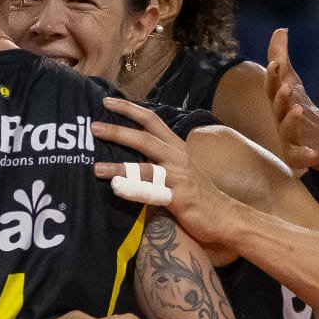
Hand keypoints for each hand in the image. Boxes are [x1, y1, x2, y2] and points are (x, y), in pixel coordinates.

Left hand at [92, 97, 234, 243]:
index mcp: (175, 146)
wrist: (225, 216)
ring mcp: (179, 177)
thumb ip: (156, 156)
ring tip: (96, 168)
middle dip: (117, 131)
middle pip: (145, 138)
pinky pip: (152, 193)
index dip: (129, 109)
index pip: (151, 120)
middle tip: (93, 127)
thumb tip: (127, 147)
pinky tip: (116, 188)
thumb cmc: (197, 192)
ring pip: (146, 167)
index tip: (106, 102)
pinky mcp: (179, 198)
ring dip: (119, 166)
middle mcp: (177, 157)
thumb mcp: (178, 167)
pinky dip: (133, 190)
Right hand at [264, 28, 318, 171]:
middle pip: (277, 108)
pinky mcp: (298, 156)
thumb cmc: (301, 109)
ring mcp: (289, 139)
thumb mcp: (293, 83)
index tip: (275, 64)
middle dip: (280, 98)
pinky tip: (312, 153)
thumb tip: (280, 30)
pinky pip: (299, 157)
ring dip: (290, 121)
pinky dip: (304, 155)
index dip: (272, 77)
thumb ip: (282, 58)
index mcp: (279, 103)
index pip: (272, 88)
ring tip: (298, 109)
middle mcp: (280, 120)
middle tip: (287, 87)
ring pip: (286, 130)